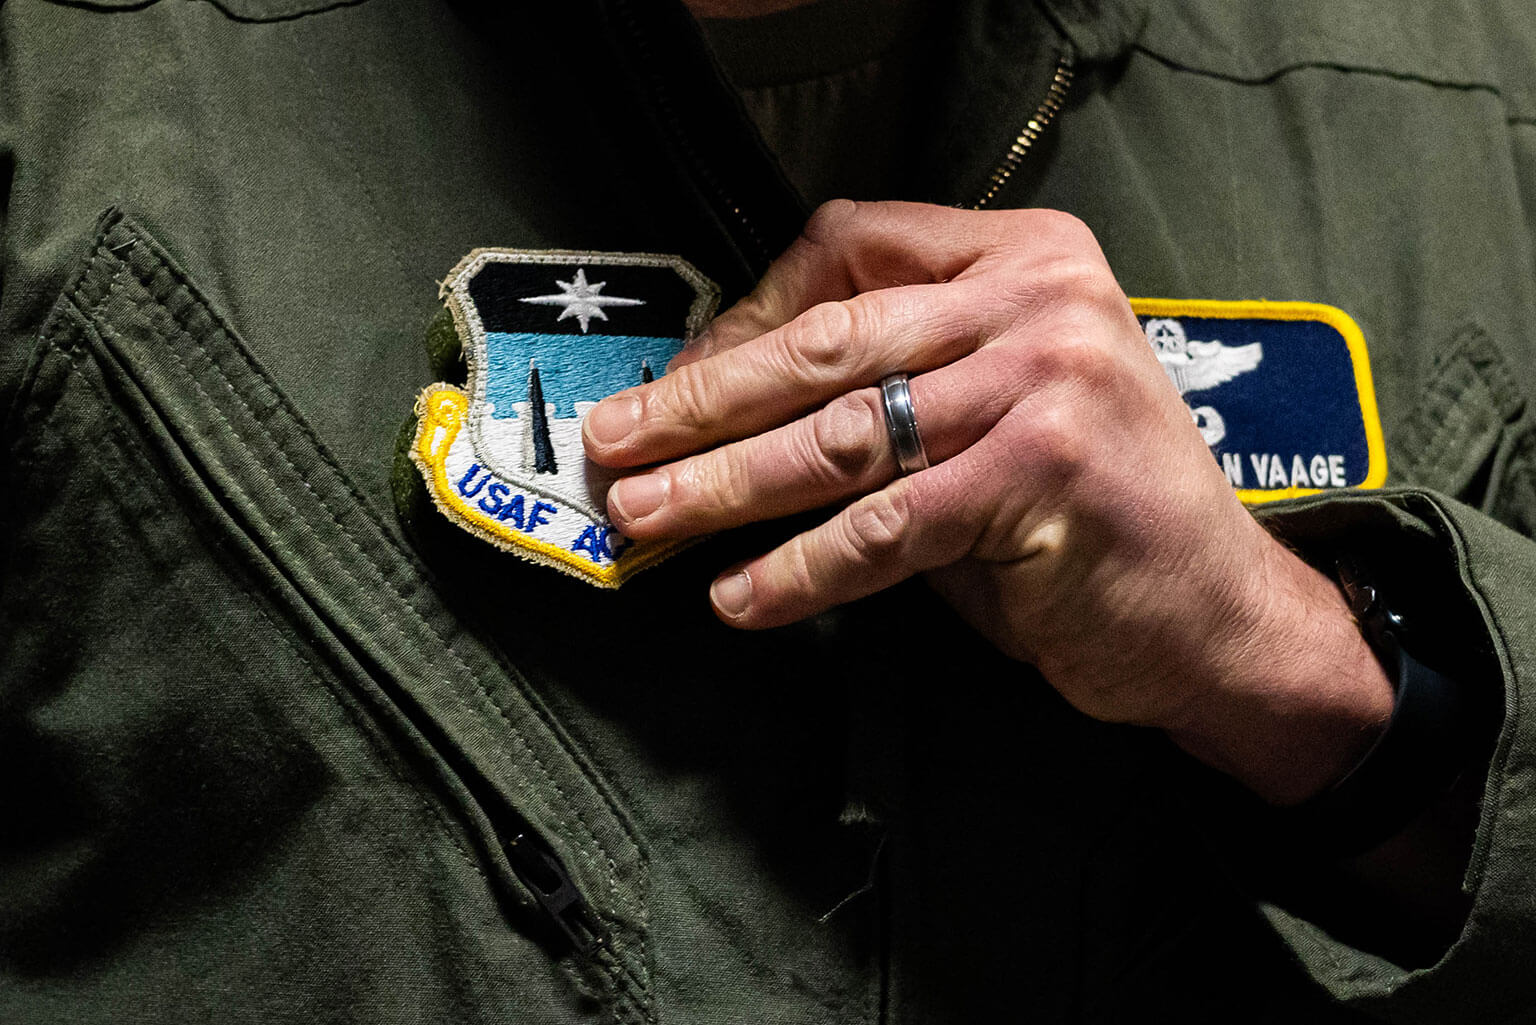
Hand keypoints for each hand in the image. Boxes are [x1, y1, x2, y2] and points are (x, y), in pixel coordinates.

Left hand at [582, 201, 1392, 803]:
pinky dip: (801, 568)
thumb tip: (728, 415)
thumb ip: (890, 390)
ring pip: (841, 433)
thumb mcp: (994, 416)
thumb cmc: (1089, 515)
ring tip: (646, 518)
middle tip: (616, 445)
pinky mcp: (1045, 474)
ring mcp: (1047, 380)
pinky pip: (885, 523)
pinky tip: (740, 597)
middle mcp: (1038, 300)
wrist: (1220, 616)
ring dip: (724, 483)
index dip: (749, 316)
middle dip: (703, 402)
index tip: (683, 378)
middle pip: (827, 341)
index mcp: (1024, 256)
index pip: (849, 247)